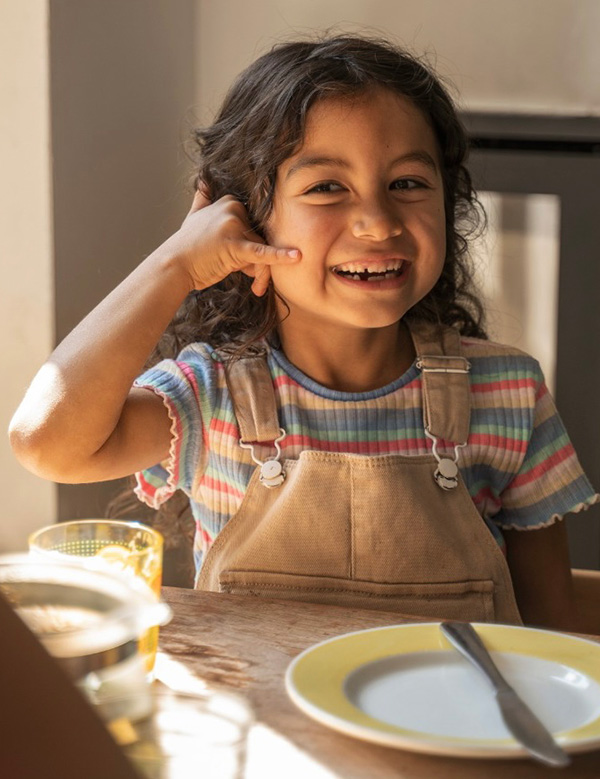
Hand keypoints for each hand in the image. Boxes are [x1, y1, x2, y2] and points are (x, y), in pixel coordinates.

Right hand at [167, 187, 299, 295]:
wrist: (173, 267)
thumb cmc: (187, 248)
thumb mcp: (194, 216)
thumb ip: (202, 197)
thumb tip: (203, 179)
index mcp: (229, 202)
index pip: (255, 226)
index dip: (254, 247)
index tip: (246, 265)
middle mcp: (232, 209)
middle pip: (261, 237)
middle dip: (259, 262)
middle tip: (252, 279)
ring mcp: (233, 226)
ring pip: (262, 249)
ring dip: (261, 272)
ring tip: (256, 286)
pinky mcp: (235, 246)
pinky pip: (262, 253)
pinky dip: (281, 256)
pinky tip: (297, 257)